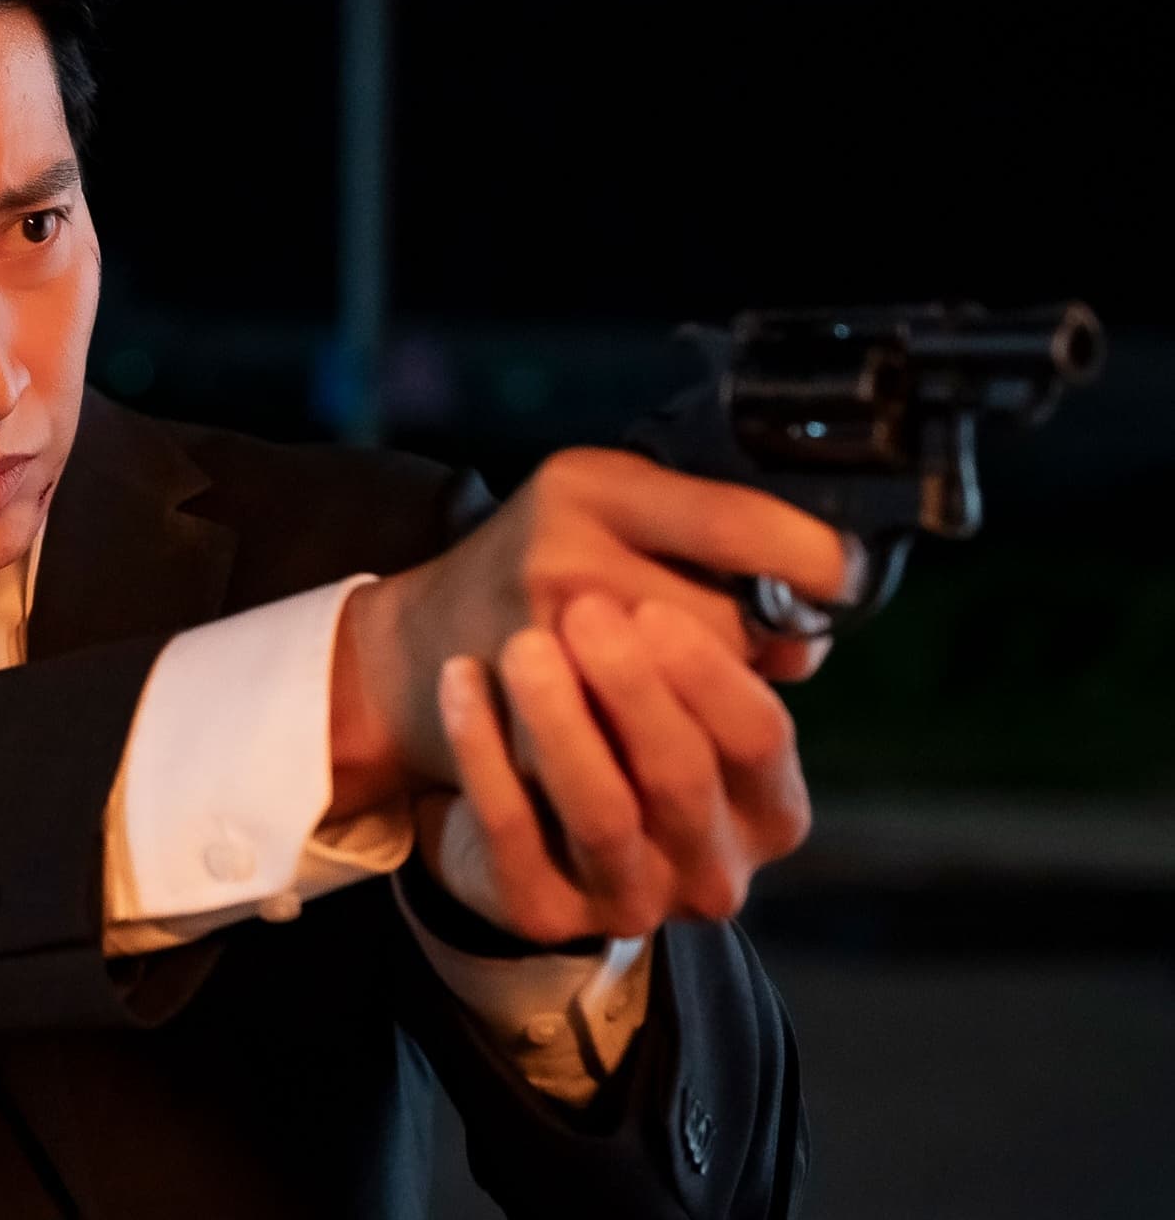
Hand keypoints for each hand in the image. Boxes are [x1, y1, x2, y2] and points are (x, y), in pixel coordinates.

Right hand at [339, 448, 853, 795]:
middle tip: (744, 648)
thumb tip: (805, 633)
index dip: (811, 556)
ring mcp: (536, 651)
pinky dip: (652, 773)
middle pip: (722, 630)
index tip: (844, 576)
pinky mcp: (524, 733)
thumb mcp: (612, 508)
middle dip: (747, 652)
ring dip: (708, 715)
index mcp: (587, 487)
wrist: (418, 647)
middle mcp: (558, 561)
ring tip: (684, 700)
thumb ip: (711, 540)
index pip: (734, 522)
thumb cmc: (544, 568)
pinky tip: (638, 753)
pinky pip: (630, 775)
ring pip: (688, 709)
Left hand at [415, 592, 813, 941]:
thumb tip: (757, 595)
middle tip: (582, 612)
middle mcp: (714, 873)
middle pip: (680, 776)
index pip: (758, 739)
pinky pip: (510, 830)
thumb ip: (716, 649)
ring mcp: (632, 904)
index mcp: (768, 812)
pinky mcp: (544, 914)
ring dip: (561, 721)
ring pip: (601, 812)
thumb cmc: (620, 733)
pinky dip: (484, 751)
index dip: (706, 672)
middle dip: (631, 688)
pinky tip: (461, 678)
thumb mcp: (675, 694)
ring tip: (522, 646)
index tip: (649, 606)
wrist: (526, 820)